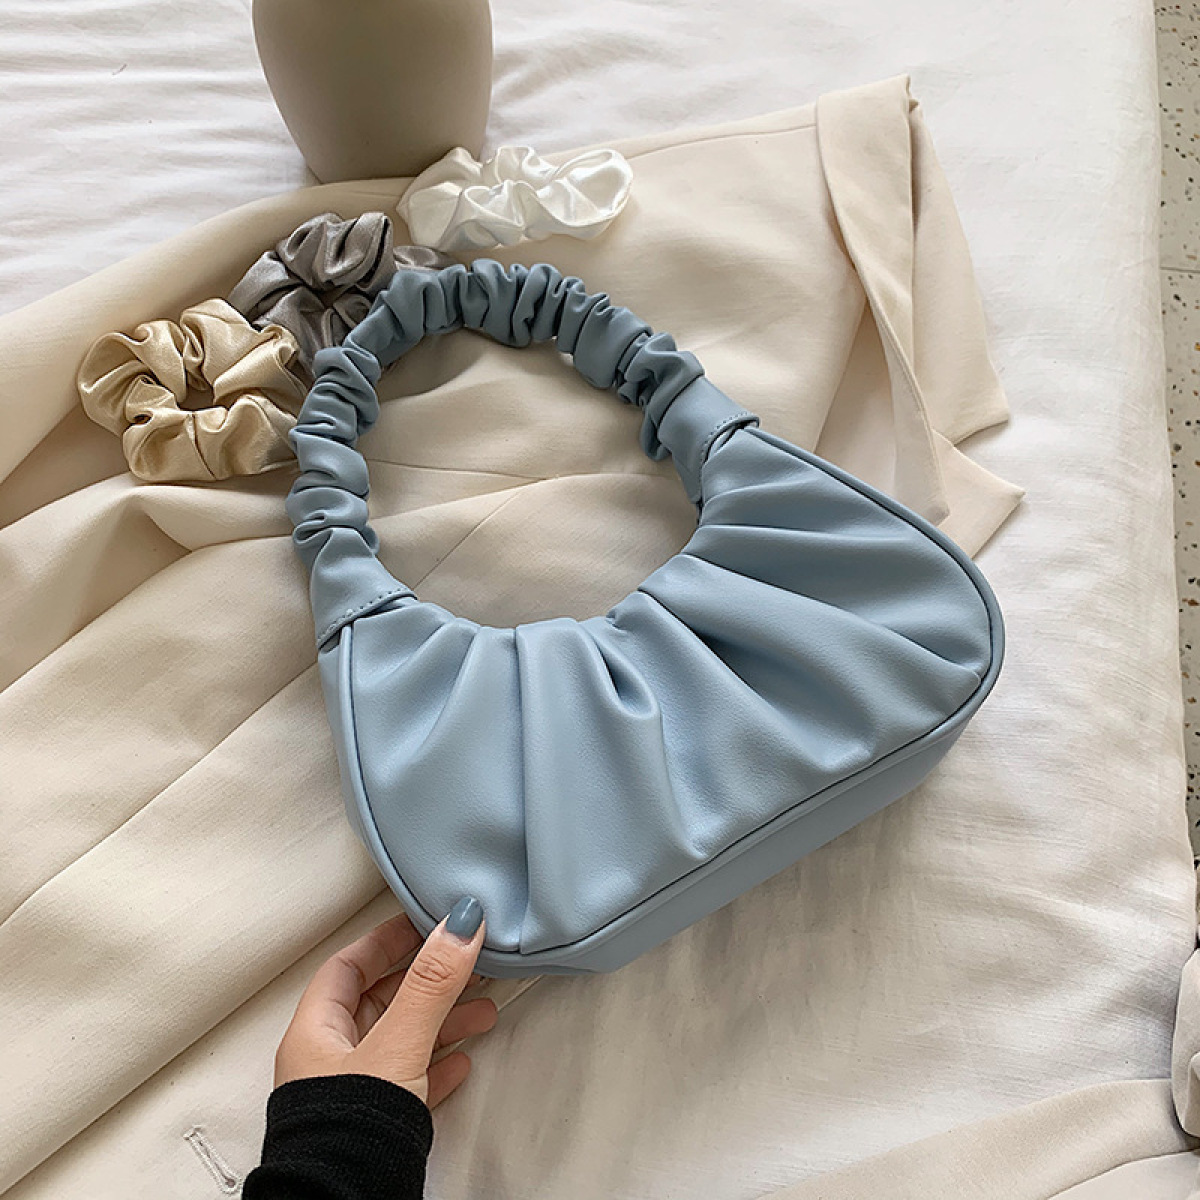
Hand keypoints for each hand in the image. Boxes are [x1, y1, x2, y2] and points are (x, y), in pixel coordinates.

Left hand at [274, 897, 496, 1106]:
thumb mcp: (399, 1042)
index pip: (348, 966)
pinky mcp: (375, 1126)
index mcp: (315, 1032)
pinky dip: (439, 1065)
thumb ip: (431, 984)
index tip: (423, 922)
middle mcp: (328, 1060)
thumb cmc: (350, 1132)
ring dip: (442, 1022)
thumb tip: (459, 924)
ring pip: (401, 1041)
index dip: (386, 940)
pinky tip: (463, 1063)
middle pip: (380, 1001)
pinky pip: (410, 1082)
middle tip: (464, 961)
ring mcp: (351, 1095)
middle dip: (427, 981)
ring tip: (483, 1010)